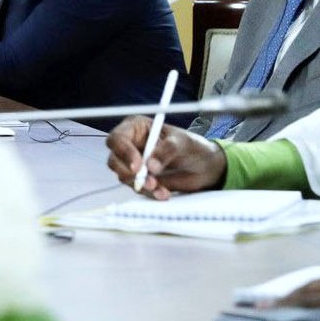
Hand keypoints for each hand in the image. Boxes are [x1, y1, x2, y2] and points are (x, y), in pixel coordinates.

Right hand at [104, 117, 225, 199]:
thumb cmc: (193, 146)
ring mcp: (133, 163)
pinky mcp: (139, 178)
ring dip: (142, 185)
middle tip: (148, 181)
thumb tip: (150, 166)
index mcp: (136, 128)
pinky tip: (163, 193)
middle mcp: (130, 144)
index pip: (118, 138)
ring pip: (124, 176)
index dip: (124, 152)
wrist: (204, 167)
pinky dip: (149, 193)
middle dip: (130, 173)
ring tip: (161, 189)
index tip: (138, 166)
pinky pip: (136, 187)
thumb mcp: (182, 143)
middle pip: (114, 160)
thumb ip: (166, 150)